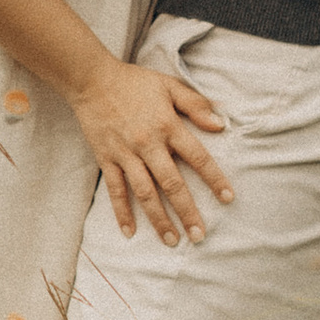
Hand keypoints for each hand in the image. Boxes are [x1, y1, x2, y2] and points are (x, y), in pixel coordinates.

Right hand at [66, 53, 232, 243]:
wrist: (91, 79)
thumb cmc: (135, 82)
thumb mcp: (169, 85)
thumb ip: (196, 104)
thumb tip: (220, 124)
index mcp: (167, 126)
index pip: (197, 157)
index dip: (214, 178)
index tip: (227, 199)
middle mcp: (148, 144)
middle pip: (171, 184)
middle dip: (187, 212)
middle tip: (199, 235)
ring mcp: (125, 154)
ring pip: (144, 193)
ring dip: (158, 219)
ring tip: (171, 240)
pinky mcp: (106, 159)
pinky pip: (115, 190)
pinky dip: (121, 212)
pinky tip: (129, 232)